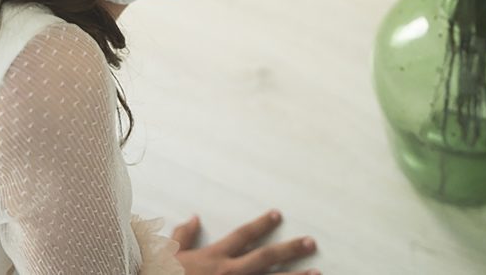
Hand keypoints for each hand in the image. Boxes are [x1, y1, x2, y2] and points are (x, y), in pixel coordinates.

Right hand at [171, 211, 319, 274]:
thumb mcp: (169, 255)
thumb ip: (183, 236)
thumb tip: (194, 219)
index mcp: (214, 257)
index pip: (243, 235)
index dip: (262, 224)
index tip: (278, 215)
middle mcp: (228, 272)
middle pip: (266, 258)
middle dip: (290, 250)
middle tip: (311, 243)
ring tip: (317, 274)